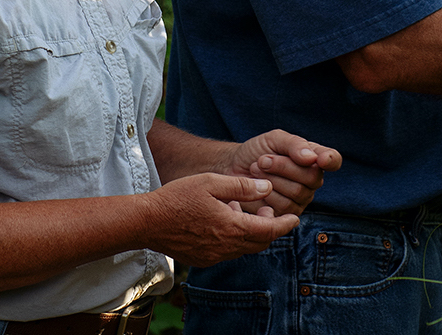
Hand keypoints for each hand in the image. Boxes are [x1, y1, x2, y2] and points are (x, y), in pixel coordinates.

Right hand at [147, 172, 298, 266]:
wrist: (146, 222)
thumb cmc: (178, 197)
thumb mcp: (212, 182)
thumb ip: (242, 187)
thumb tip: (266, 187)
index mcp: (232, 228)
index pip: (269, 231)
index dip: (285, 224)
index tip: (295, 218)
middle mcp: (225, 247)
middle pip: (260, 243)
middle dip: (270, 228)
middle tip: (269, 211)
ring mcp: (213, 257)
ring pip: (244, 249)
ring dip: (251, 233)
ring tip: (244, 212)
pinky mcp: (202, 260)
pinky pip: (227, 252)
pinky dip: (235, 240)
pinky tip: (225, 222)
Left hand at [220, 129, 342, 216]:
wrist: (233, 168)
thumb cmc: (256, 151)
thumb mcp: (274, 139)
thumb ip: (294, 144)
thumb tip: (312, 159)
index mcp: (313, 158)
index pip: (333, 160)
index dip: (331, 160)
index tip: (321, 159)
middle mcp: (311, 179)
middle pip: (311, 177)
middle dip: (283, 166)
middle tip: (262, 160)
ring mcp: (300, 198)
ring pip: (296, 192)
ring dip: (271, 179)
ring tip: (256, 170)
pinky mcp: (286, 214)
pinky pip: (283, 206)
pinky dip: (266, 194)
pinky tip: (257, 187)